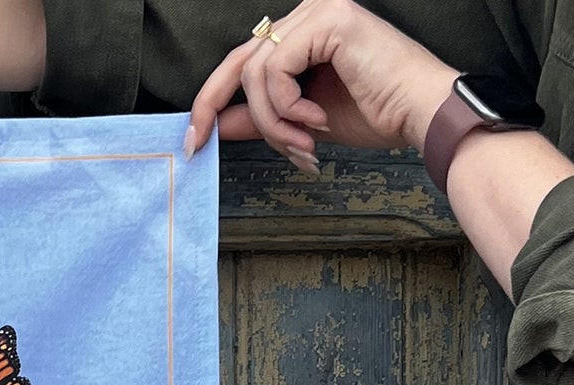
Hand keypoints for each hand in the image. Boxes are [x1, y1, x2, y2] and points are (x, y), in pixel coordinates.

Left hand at [185, 0, 457, 172]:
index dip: (209, 99)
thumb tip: (218, 124)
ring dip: (272, 122)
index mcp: (303, 32)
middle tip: (201, 144)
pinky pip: (276, 72)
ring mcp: (319, 10)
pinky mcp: (329, 19)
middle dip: (217, 108)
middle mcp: (309, 12)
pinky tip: (315, 119)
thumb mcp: (299, 119)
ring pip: (255, 74)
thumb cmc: (375, 112)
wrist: (419, 114)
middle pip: (239, 62)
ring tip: (301, 142)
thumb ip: (259, 117)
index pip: (243, 61)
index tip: (192, 139)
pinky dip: (286, 107)